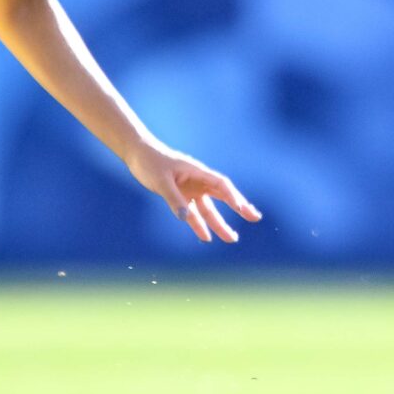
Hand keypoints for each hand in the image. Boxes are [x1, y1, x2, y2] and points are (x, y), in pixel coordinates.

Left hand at [127, 141, 261, 242]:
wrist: (138, 154)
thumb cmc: (151, 162)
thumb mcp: (161, 181)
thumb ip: (174, 199)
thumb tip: (186, 218)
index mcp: (198, 172)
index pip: (221, 185)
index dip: (233, 196)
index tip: (242, 208)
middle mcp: (198, 181)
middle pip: (223, 196)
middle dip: (239, 207)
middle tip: (255, 217)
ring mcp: (190, 190)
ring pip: (209, 209)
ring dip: (219, 223)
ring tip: (232, 239)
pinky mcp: (181, 197)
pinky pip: (193, 214)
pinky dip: (199, 225)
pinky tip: (206, 237)